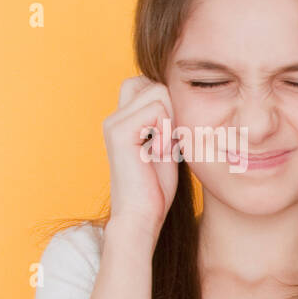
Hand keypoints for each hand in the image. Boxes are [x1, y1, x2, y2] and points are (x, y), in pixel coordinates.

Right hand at [104, 75, 178, 237]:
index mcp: (123, 120)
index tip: (170, 136)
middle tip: (167, 141)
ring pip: (158, 92)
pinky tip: (158, 151)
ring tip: (161, 148)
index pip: (147, 84)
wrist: (141, 215)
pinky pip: (157, 109)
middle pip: (154, 83)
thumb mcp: (166, 148)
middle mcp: (115, 117)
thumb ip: (168, 124)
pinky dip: (166, 129)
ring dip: (170, 120)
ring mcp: (114, 122)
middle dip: (171, 107)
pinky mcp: (120, 132)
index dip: (167, 103)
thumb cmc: (155, 188)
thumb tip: (182, 101)